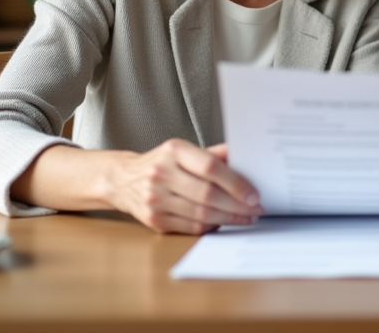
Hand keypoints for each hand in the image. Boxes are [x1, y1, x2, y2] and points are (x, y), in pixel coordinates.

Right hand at [106, 140, 263, 233]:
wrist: (123, 180)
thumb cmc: (162, 163)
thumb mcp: (184, 150)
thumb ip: (213, 154)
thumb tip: (246, 157)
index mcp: (174, 151)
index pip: (210, 167)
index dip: (235, 183)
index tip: (253, 194)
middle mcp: (161, 173)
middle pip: (207, 194)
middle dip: (237, 205)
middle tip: (255, 208)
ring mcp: (155, 199)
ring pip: (201, 214)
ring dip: (228, 218)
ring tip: (245, 217)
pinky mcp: (154, 220)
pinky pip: (191, 227)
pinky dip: (212, 226)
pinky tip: (224, 222)